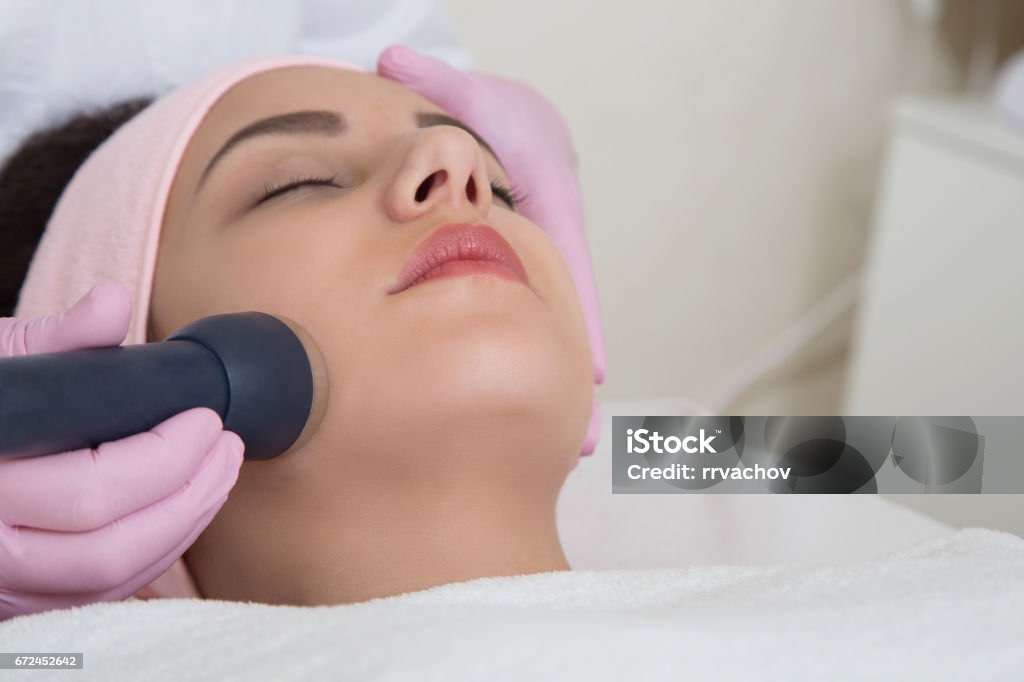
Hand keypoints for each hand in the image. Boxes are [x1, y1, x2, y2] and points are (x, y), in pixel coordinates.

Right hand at [0, 280, 238, 619]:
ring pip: (109, 580)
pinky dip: (156, 553)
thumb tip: (112, 302)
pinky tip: (185, 508)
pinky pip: (102, 593)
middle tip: (228, 448)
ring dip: (183, 527)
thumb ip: (58, 336)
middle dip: (189, 497)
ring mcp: (2, 583)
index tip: (207, 419)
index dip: (166, 458)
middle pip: (109, 549)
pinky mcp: (21, 598)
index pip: (92, 490)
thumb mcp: (4, 360)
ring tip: (219, 474)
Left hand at [378, 45, 605, 454]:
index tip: (589, 375)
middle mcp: (546, 244)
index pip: (567, 267)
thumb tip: (395, 61)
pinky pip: (518, 330)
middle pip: (564, 316)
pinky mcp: (510, 282)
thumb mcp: (470, 96)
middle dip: (572, 379)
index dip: (577, 321)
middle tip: (580, 441)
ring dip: (555, 386)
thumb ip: (439, 87)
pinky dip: (522, 368)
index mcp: (548, 205)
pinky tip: (517, 414)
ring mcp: (532, 268)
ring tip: (566, 449)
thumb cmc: (490, 110)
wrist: (499, 121)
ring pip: (543, 332)